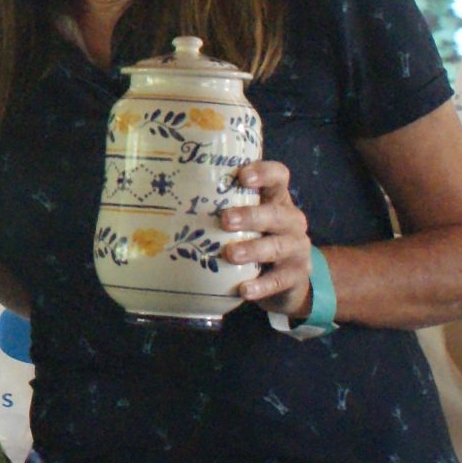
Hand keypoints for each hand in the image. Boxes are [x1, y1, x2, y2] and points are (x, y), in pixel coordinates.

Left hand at [222, 161, 314, 316]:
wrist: (287, 279)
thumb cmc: (255, 238)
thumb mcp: (244, 220)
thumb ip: (221, 207)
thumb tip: (163, 198)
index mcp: (277, 200)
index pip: (279, 177)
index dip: (264, 173)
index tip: (242, 176)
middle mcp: (291, 220)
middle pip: (276, 213)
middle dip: (251, 216)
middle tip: (225, 220)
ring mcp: (297, 247)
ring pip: (278, 246)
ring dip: (253, 250)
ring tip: (230, 255)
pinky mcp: (296, 274)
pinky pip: (279, 280)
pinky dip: (261, 285)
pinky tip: (244, 289)